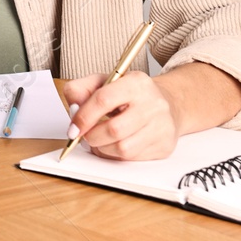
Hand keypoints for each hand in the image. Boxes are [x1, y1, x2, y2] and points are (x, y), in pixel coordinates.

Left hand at [62, 70, 180, 159]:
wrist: (167, 104)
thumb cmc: (129, 94)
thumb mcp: (103, 82)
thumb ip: (80, 90)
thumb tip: (74, 110)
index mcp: (136, 82)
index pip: (104, 100)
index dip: (84, 117)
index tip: (73, 128)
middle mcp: (153, 104)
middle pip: (114, 129)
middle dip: (92, 137)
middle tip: (86, 136)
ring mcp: (162, 126)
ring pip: (123, 148)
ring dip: (103, 148)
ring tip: (99, 140)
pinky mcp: (165, 146)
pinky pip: (133, 159)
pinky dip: (116, 155)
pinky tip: (115, 144)